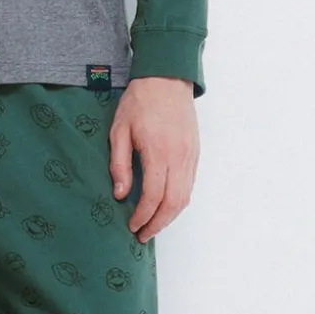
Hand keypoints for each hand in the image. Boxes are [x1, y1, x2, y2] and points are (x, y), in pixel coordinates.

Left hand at [108, 77, 199, 241]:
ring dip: (170, 216)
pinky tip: (165, 206)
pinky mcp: (195, 153)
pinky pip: (190, 185)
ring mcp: (190, 156)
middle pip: (173, 203)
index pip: (153, 195)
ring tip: (153, 225)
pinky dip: (179, 201)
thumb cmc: (139, 102)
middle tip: (142, 234)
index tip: (132, 225)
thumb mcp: (119, 130)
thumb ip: (119, 164)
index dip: (142, 216)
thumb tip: (120, 194)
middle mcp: (179, 157)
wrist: (166, 79)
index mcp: (158, 151)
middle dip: (158, 223)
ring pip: (185, 197)